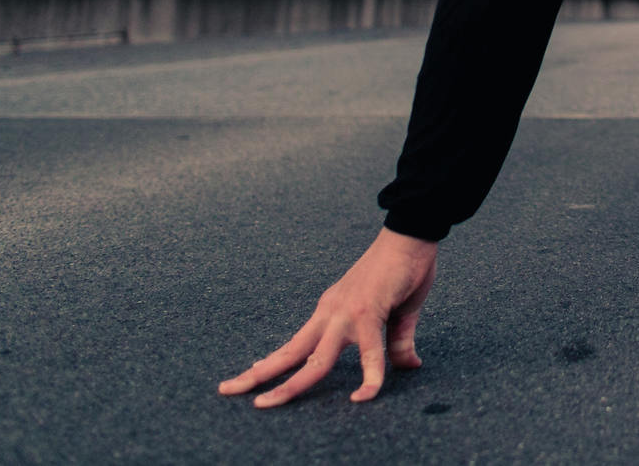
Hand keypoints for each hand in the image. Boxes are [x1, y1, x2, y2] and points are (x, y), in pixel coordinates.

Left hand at [218, 226, 438, 407]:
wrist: (411, 234)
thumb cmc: (404, 270)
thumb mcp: (398, 314)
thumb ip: (397, 342)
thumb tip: (410, 365)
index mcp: (331, 311)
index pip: (296, 344)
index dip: (272, 361)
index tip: (250, 374)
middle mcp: (331, 314)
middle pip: (291, 353)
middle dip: (259, 375)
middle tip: (227, 391)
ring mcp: (346, 314)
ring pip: (314, 360)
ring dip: (289, 385)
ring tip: (264, 404)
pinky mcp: (370, 313)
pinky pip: (369, 353)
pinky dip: (369, 378)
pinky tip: (362, 397)